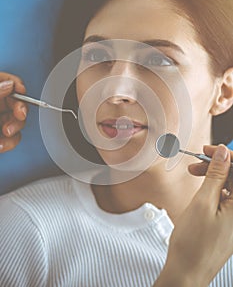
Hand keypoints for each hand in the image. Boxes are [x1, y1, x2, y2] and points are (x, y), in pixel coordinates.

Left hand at [0, 72, 27, 151]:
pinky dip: (8, 143)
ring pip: (17, 122)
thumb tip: (9, 84)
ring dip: (15, 128)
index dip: (16, 84)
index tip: (20, 90)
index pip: (7, 81)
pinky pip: (11, 139)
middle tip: (19, 114)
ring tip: (6, 133)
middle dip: (20, 109)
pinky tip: (1, 145)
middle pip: (16, 102)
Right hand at [155, 144, 232, 286]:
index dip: (227, 156)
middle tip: (197, 160)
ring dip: (214, 176)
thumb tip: (223, 153)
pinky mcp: (230, 221)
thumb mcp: (203, 202)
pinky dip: (214, 188)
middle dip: (218, 165)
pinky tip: (201, 186)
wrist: (187, 272)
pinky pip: (227, 197)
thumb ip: (215, 175)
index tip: (209, 150)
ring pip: (231, 186)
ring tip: (194, 173)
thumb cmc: (194, 243)